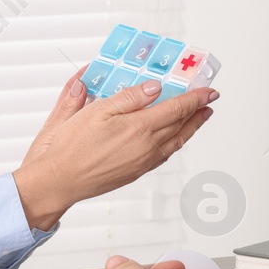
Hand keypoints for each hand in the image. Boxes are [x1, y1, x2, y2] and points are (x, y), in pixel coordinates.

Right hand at [13, 67, 216, 230]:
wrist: (60, 180)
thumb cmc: (72, 145)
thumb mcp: (97, 110)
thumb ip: (129, 98)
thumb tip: (154, 88)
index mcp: (138, 128)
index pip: (177, 109)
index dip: (195, 98)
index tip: (209, 90)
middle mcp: (147, 147)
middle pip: (181, 125)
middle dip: (197, 111)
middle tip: (208, 100)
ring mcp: (143, 162)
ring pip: (176, 142)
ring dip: (190, 128)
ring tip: (198, 118)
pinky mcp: (136, 171)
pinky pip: (164, 154)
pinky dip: (175, 142)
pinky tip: (173, 139)